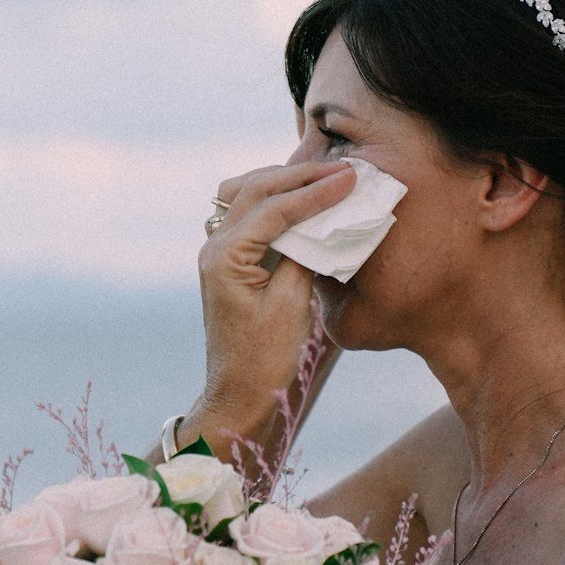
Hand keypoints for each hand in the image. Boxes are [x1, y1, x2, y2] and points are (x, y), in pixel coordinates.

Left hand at [193, 161, 355, 453]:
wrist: (240, 394)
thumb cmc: (266, 358)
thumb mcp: (292, 304)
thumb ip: (303, 254)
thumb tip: (320, 219)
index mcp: (225, 257)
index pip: (274, 208)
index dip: (315, 191)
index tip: (350, 177)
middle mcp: (215, 247)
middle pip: (256, 190)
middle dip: (301, 176)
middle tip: (343, 169)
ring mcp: (219, 252)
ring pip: (249, 196)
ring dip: (287, 183)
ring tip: (326, 177)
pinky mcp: (231, 261)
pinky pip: (252, 216)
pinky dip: (280, 203)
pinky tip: (306, 201)